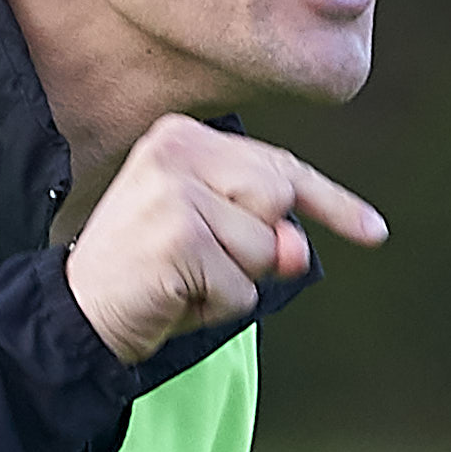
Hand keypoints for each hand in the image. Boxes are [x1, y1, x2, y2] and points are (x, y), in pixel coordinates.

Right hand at [62, 115, 386, 365]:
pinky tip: (174, 299)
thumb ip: (266, 233)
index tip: (373, 232)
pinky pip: (241, 288)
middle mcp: (176, 152)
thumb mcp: (215, 243)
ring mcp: (175, 192)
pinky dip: (216, 308)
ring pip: (262, 249)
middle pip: (277, 202)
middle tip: (199, 263)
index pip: (278, 167)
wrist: (77, 313)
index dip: (332, 203)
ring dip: (232, 283)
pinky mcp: (178, 238)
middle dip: (255, 249)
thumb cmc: (148, 274)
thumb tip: (297, 248)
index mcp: (182, 138)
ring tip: (182, 281)